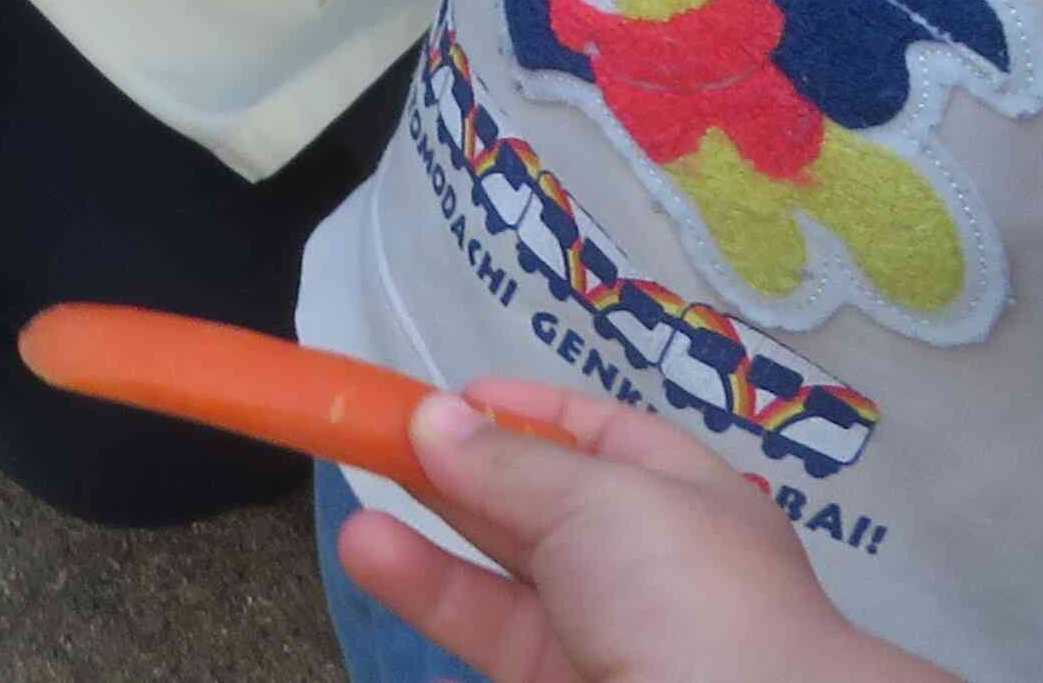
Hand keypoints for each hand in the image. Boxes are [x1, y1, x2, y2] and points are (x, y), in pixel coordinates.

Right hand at [339, 383, 953, 682]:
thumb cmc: (691, 599)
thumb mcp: (604, 504)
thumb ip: (510, 465)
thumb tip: (433, 417)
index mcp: (685, 500)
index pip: (600, 436)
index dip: (523, 411)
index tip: (445, 397)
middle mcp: (646, 570)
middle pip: (538, 507)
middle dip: (457, 473)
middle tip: (370, 439)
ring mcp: (608, 643)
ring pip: (502, 587)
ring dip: (427, 549)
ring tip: (351, 520)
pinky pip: (492, 644)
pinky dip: (432, 604)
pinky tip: (376, 566)